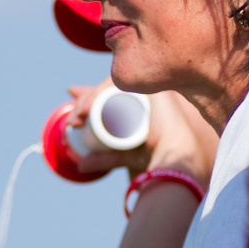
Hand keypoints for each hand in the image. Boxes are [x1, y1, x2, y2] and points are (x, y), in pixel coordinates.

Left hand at [64, 81, 218, 182]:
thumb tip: (80, 165)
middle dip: (84, 102)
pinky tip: (87, 108)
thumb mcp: (122, 155)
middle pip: (105, 89)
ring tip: (78, 119)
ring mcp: (147, 84)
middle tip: (74, 122)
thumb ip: (103, 158)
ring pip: (108, 85)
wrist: (174, 157)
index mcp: (138, 103)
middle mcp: (143, 91)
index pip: (107, 95)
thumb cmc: (155, 157)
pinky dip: (97, 92)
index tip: (74, 120)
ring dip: (88, 99)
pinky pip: (116, 82)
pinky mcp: (148, 82)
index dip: (86, 102)